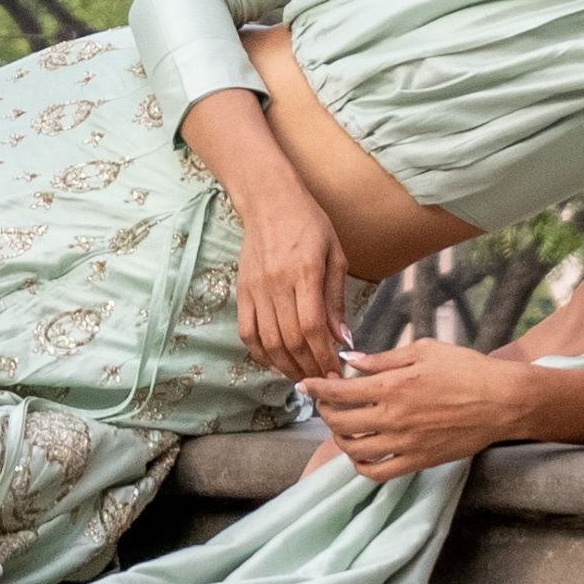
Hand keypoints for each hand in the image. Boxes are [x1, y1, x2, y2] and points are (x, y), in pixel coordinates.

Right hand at [232, 183, 350, 386]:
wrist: (269, 200)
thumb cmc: (309, 224)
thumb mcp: (335, 254)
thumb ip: (336, 299)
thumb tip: (341, 338)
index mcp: (304, 272)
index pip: (312, 327)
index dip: (323, 357)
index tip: (335, 374)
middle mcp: (277, 283)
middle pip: (290, 340)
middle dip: (309, 367)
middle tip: (323, 382)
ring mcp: (256, 288)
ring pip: (268, 341)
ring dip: (286, 366)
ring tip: (302, 377)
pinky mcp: (242, 291)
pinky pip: (246, 331)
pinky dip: (259, 353)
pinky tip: (274, 363)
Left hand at [300, 339, 526, 480]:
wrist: (501, 402)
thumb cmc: (465, 369)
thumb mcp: (423, 350)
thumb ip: (383, 359)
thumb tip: (350, 361)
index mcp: (392, 386)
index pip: (339, 392)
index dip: (316, 389)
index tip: (304, 384)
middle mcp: (393, 418)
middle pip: (340, 423)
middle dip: (323, 412)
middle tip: (323, 402)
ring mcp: (404, 445)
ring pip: (354, 450)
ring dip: (338, 437)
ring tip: (340, 425)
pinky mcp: (417, 462)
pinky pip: (377, 472)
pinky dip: (360, 465)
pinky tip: (359, 452)